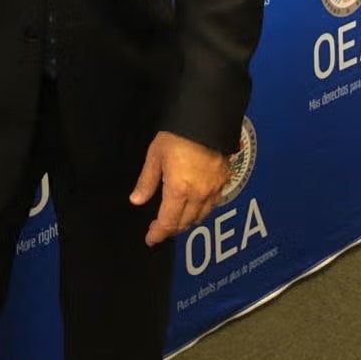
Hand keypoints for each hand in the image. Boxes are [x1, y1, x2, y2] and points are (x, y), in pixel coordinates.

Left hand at [129, 130, 229, 246]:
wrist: (206, 120)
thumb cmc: (177, 135)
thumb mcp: (155, 156)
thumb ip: (147, 181)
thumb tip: (137, 201)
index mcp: (179, 190)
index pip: (168, 222)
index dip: (159, 233)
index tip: (150, 239)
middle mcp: (199, 195)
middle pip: (186, 223)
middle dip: (172, 229)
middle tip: (160, 229)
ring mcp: (214, 190)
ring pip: (201, 216)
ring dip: (187, 222)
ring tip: (176, 220)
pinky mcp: (224, 182)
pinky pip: (213, 205)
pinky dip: (201, 211)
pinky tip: (194, 206)